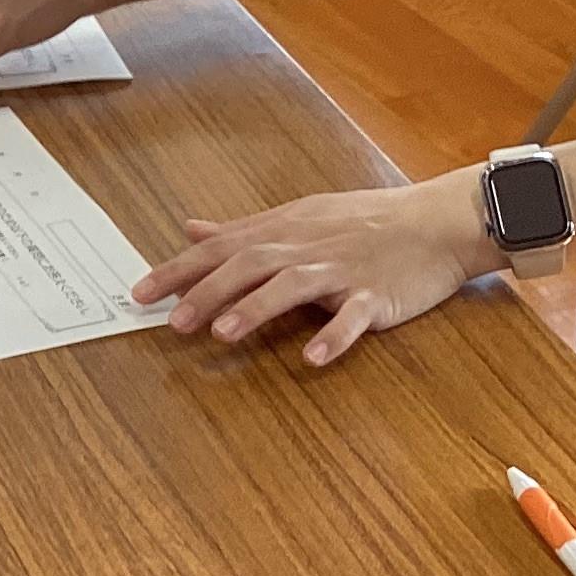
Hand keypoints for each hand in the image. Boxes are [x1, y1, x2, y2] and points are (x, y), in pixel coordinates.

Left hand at [134, 178, 500, 365]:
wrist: (436, 221)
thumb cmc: (365, 221)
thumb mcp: (299, 216)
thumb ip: (243, 229)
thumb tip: (191, 229)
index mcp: (285, 229)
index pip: (222, 247)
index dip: (179, 270)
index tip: (139, 294)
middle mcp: (307, 247)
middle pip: (250, 264)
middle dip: (207, 291)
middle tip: (172, 322)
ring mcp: (342, 270)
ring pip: (293, 285)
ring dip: (256, 308)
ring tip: (223, 334)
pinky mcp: (376, 295)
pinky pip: (353, 316)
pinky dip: (333, 336)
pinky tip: (312, 358)